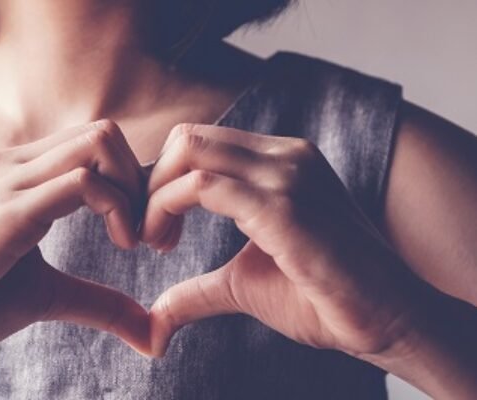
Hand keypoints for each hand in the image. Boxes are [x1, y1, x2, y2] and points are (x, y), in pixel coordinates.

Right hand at [0, 120, 153, 359]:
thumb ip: (98, 302)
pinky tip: (121, 245)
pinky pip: (82, 182)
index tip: (145, 236)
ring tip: (135, 242)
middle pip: (104, 132)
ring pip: (99, 143)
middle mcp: (12, 164)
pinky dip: (118, 208)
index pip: (94, 144)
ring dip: (135, 191)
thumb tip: (152, 332)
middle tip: (150, 237)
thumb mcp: (46, 296)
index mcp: (17, 173)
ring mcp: (7, 182)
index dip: (133, 184)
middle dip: (144, 181)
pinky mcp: (7, 212)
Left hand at [142, 123, 427, 358]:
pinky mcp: (283, 206)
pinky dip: (166, 209)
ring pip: (189, 152)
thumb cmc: (323, 298)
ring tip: (157, 242)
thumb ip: (198, 287)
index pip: (199, 142)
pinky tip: (167, 245)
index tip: (155, 229)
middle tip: (149, 235)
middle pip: (187, 137)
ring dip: (154, 197)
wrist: (388, 319)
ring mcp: (287, 175)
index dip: (162, 180)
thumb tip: (156, 315)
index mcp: (280, 161)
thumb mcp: (244, 282)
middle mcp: (284, 155)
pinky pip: (203, 187)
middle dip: (150, 183)